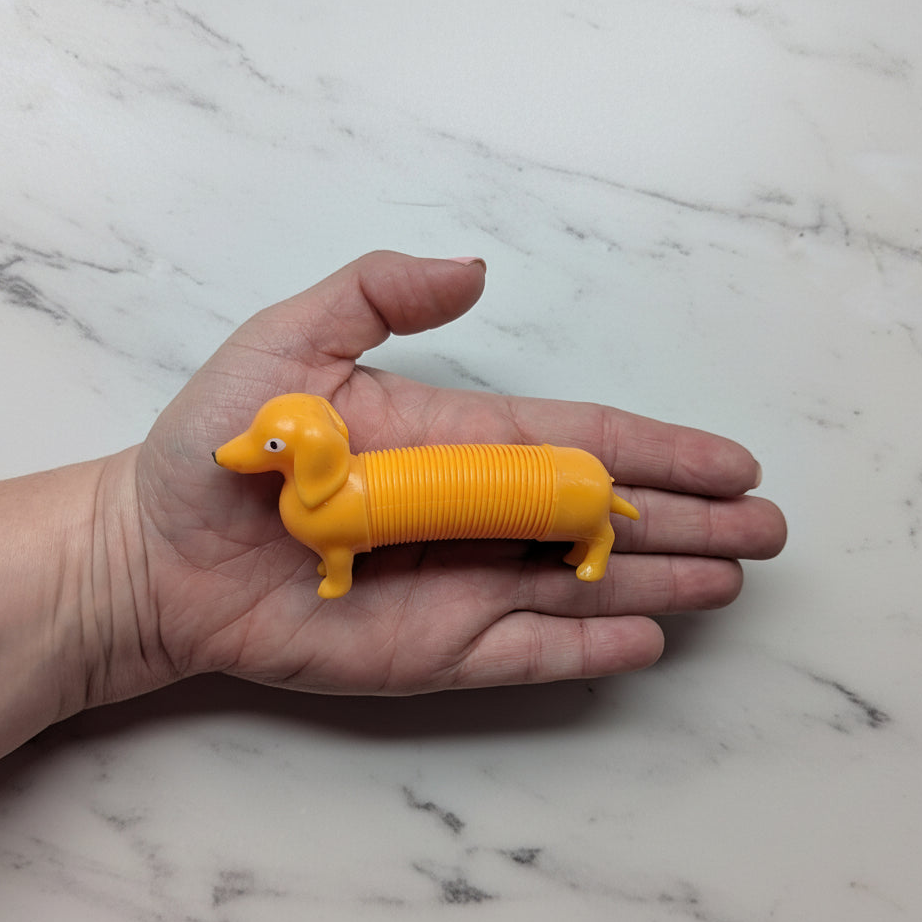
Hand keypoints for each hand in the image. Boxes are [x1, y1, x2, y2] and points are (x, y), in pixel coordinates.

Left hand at [118, 252, 784, 697]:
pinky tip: (647, 638)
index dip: (660, 450)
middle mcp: (474, 514)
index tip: (731, 460)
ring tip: (732, 577)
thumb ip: (379, 294)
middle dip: (688, 521)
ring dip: (659, 582)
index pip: (580, 442)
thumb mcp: (289, 344)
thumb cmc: (218, 450)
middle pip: (603, 517)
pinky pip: (526, 652)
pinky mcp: (430, 651)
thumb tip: (477, 269)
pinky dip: (589, 649)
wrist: (154, 556)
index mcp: (457, 438)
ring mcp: (459, 585)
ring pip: (581, 585)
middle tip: (767, 529)